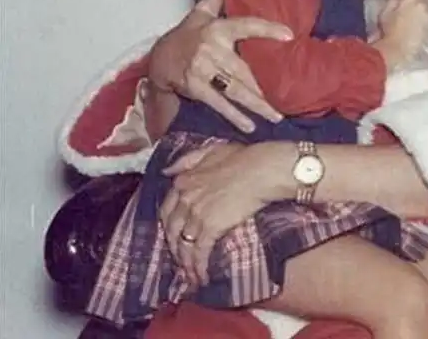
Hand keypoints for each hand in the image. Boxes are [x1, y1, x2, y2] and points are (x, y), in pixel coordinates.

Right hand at [149, 0, 292, 131]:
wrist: (157, 60)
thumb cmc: (185, 35)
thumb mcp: (199, 13)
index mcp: (216, 28)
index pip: (246, 25)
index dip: (267, 29)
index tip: (289, 35)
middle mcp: (210, 48)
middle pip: (244, 70)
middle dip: (265, 87)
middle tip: (288, 100)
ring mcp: (201, 69)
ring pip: (234, 89)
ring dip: (256, 105)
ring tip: (276, 116)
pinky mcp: (194, 87)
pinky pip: (218, 103)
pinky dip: (234, 116)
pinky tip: (250, 126)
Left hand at [160, 142, 269, 284]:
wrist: (261, 169)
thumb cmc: (241, 158)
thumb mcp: (209, 151)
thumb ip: (186, 160)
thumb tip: (166, 171)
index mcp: (183, 181)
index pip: (166, 209)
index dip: (168, 226)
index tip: (173, 236)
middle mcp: (185, 198)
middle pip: (172, 230)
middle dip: (174, 248)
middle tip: (181, 260)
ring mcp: (196, 214)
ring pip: (183, 244)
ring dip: (185, 263)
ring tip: (191, 275)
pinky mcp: (211, 227)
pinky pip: (199, 252)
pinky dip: (198, 267)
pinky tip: (202, 276)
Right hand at [375, 0, 427, 69]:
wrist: (396, 50)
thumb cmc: (387, 29)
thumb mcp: (385, 11)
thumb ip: (393, 2)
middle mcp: (423, 7)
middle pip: (422, 2)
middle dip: (417, 5)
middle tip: (408, 10)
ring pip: (425, 13)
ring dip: (420, 15)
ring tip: (412, 20)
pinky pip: (426, 24)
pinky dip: (422, 25)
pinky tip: (414, 29)